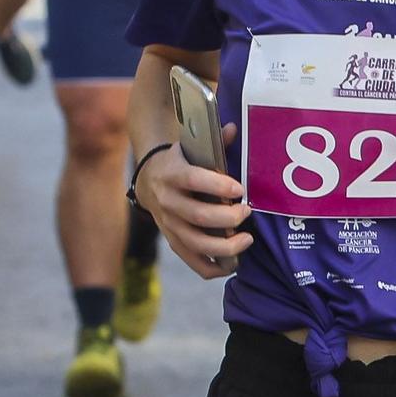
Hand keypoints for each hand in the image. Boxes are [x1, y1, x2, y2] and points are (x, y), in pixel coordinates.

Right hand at [136, 125, 252, 280]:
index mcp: (172, 174)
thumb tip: (234, 128)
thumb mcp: (190, 148)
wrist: (148, 180)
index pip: (193, 180)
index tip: (240, 190)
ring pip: (195, 243)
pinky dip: (212, 267)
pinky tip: (232, 264)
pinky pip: (192, 261)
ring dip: (224, 247)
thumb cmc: (179, 163)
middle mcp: (167, 201)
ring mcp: (168, 224)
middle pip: (198, 216)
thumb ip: (214, 142)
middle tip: (247, 212)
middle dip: (228, 218)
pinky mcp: (172, 240)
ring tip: (247, 240)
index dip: (217, 186)